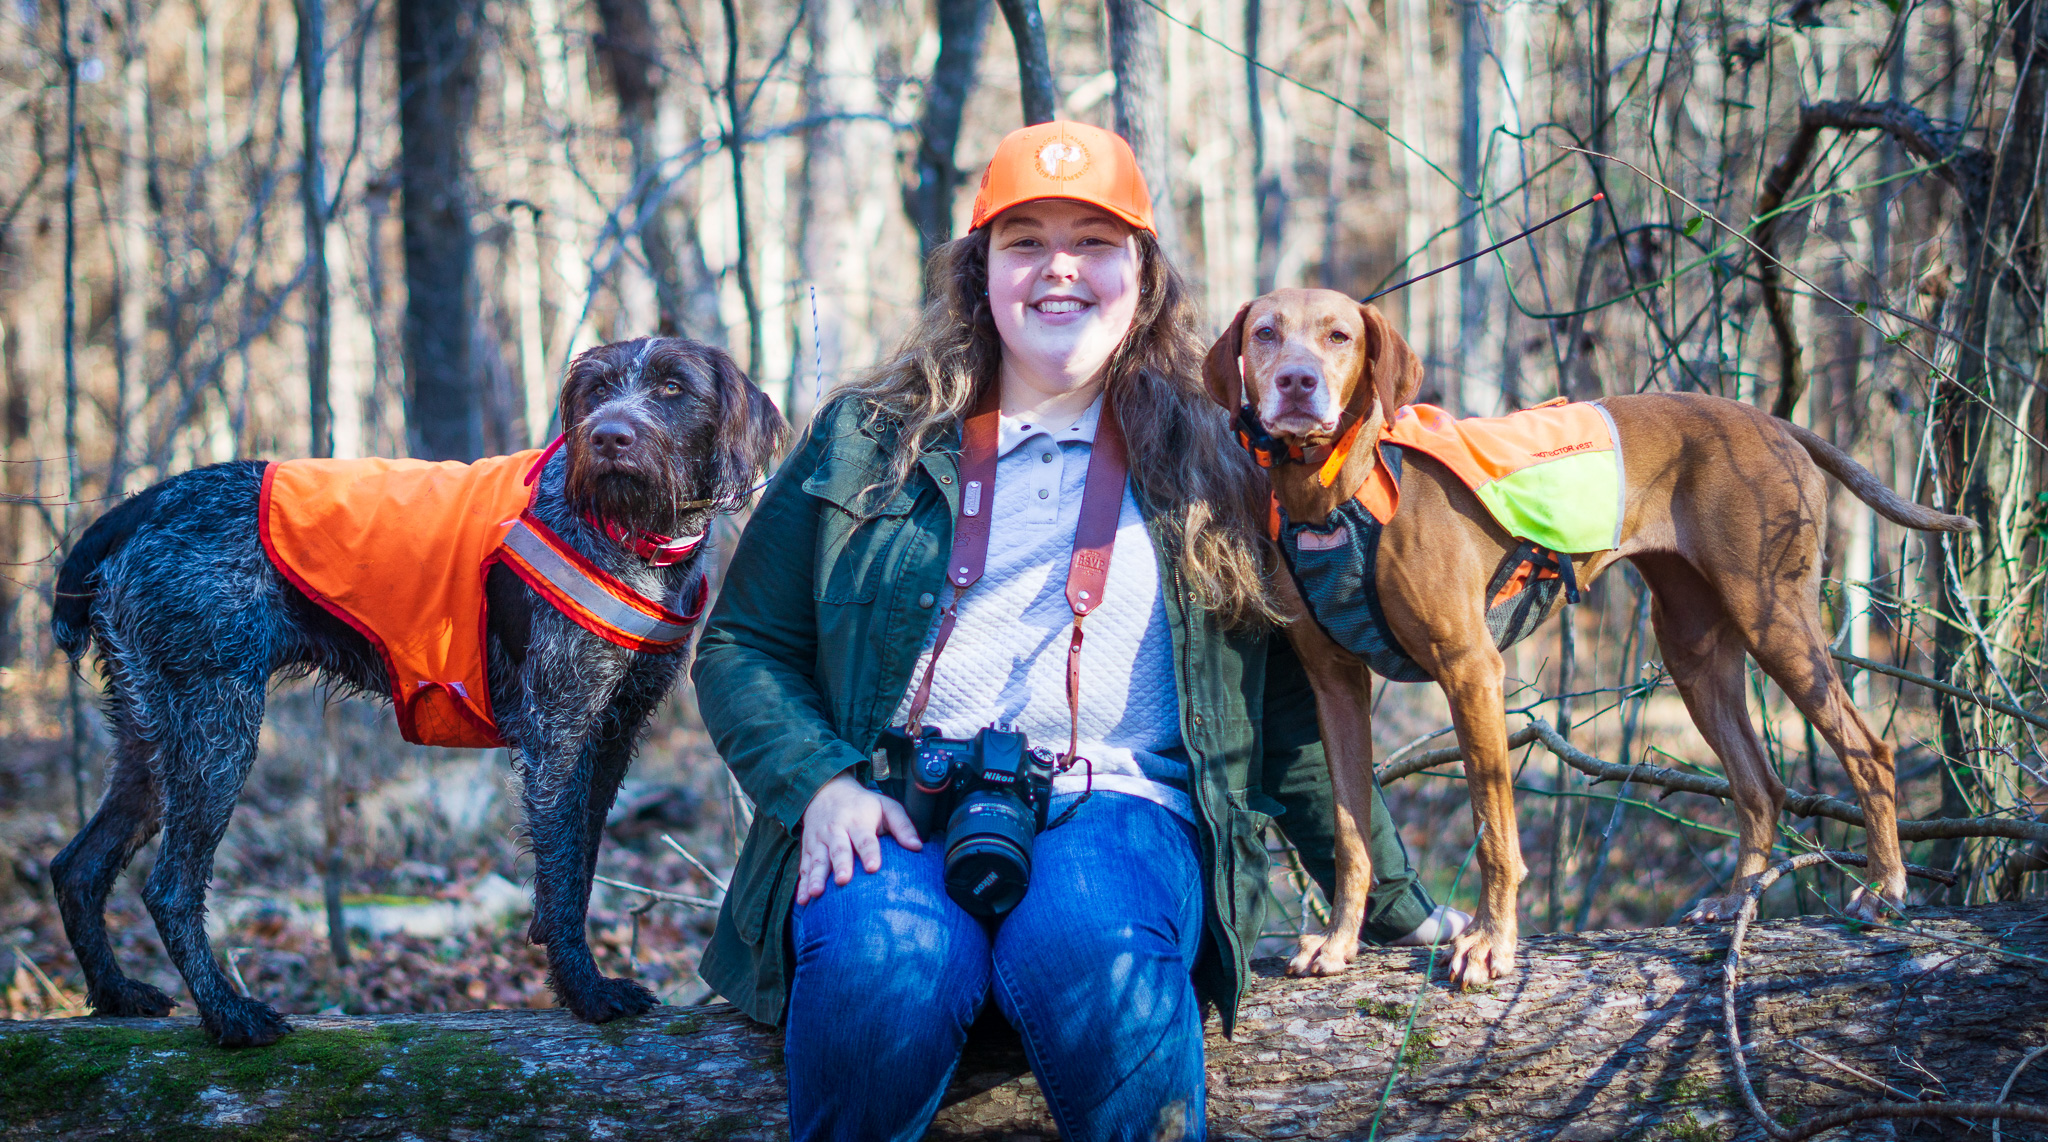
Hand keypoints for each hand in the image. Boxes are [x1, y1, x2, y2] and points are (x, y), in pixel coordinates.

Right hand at [794, 770, 921, 904]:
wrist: (826, 790)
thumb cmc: (863, 804)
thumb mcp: (886, 806)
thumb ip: (903, 826)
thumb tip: (918, 847)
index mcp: (858, 821)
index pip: (865, 838)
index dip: (869, 852)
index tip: (874, 867)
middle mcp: (836, 831)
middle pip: (838, 850)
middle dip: (841, 865)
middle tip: (844, 881)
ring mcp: (820, 841)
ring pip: (817, 860)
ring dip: (816, 877)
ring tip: (816, 893)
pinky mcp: (809, 849)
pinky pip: (804, 868)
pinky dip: (802, 884)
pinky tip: (803, 900)